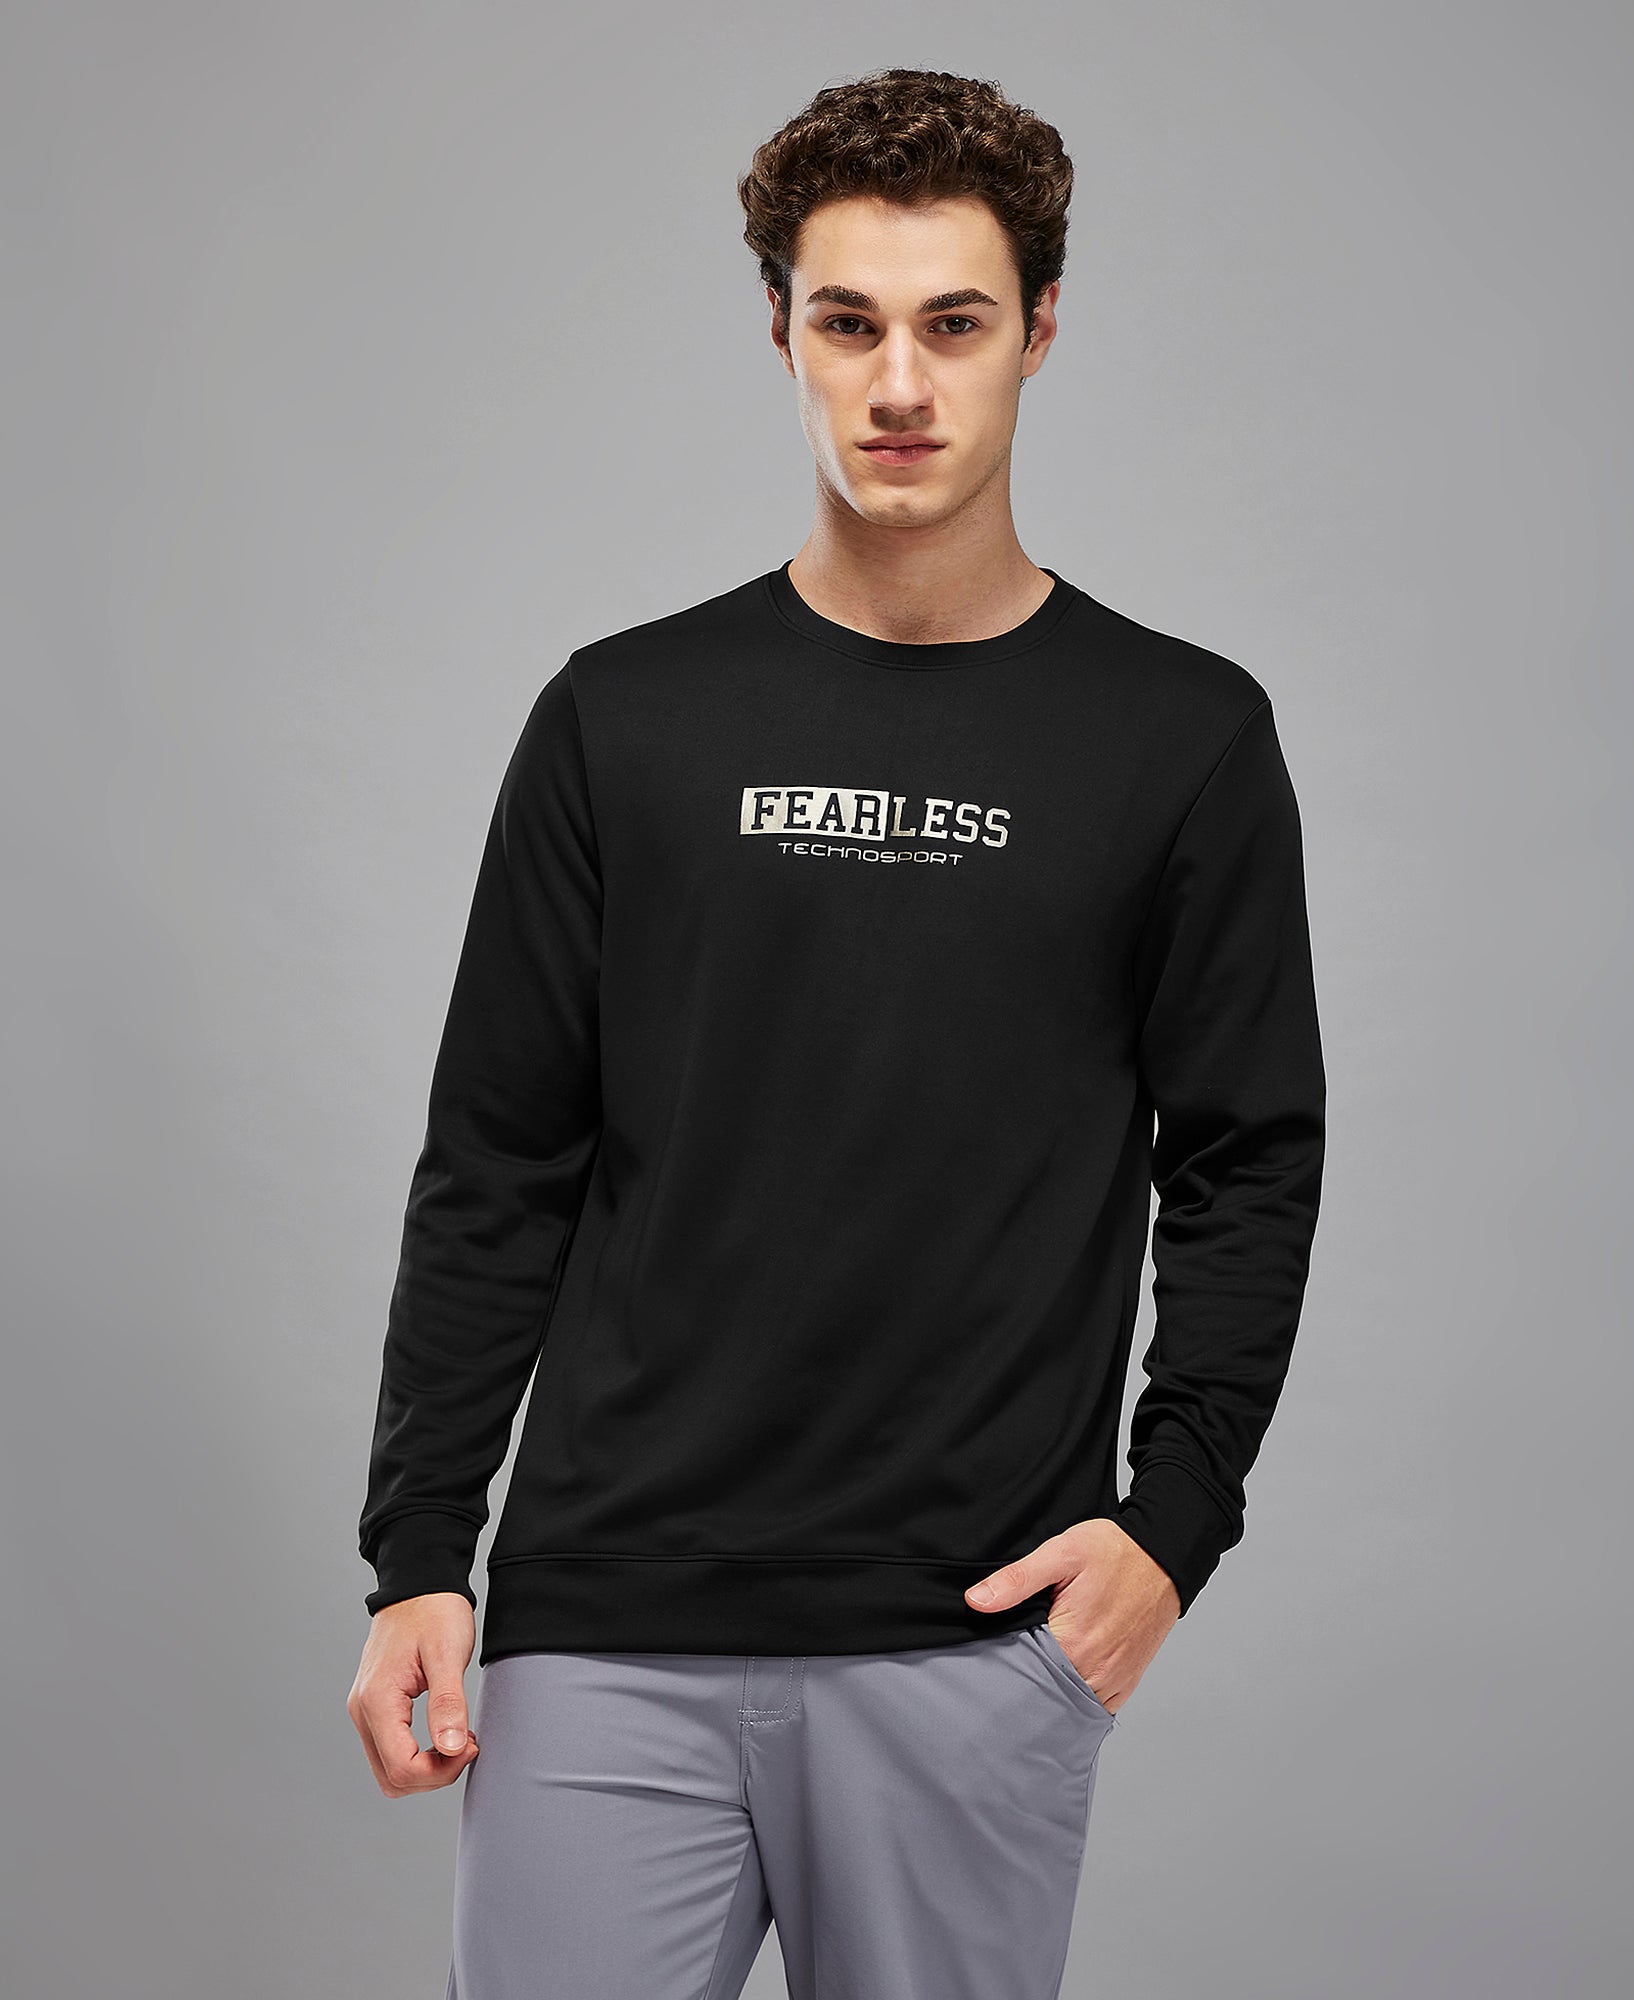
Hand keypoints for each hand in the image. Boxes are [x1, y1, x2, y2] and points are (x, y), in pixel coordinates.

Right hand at [347, 1593, 480, 1796]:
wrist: (419, 1584)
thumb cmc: (434, 1611)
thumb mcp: (447, 1653)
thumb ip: (447, 1703)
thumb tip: (451, 1749)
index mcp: (377, 1700)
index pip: (401, 1768)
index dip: (440, 1770)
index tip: (470, 1745)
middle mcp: (363, 1710)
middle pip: (392, 1778)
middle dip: (433, 1774)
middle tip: (466, 1744)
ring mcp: (365, 1709)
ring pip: (389, 1769)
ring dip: (425, 1767)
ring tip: (456, 1737)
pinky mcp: (375, 1707)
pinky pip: (391, 1749)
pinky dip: (418, 1753)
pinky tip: (444, 1731)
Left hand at [964, 1518, 1180, 1713]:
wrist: (1164, 1555)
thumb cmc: (1114, 1551)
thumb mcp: (1060, 1552)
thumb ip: (1017, 1579)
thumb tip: (976, 1600)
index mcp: (1072, 1643)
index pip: (1020, 1672)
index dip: (1001, 1664)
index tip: (987, 1658)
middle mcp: (1095, 1671)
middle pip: (1044, 1692)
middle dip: (1023, 1685)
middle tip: (1003, 1670)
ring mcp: (1114, 1679)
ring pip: (1069, 1703)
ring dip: (1050, 1695)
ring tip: (1030, 1678)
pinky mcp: (1127, 1680)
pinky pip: (1097, 1706)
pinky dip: (1077, 1701)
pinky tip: (1060, 1686)